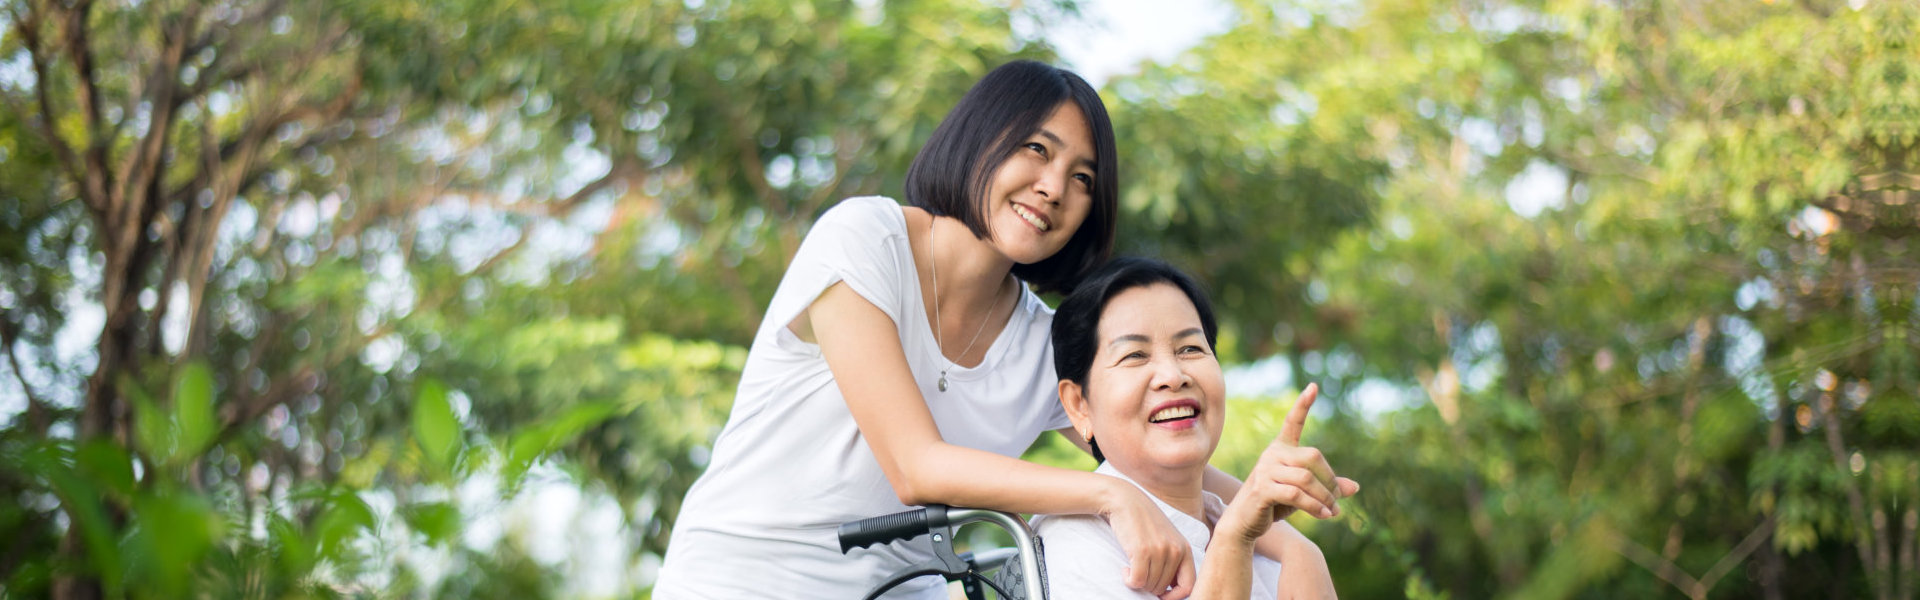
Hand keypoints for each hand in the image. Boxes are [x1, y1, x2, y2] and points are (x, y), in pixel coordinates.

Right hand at [1103, 478, 1197, 598]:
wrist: (1125, 501)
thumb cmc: (1144, 522)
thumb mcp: (1168, 539)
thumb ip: (1174, 561)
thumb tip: (1171, 591)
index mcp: (1185, 549)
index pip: (1189, 586)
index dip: (1174, 597)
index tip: (1161, 595)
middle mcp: (1176, 550)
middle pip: (1164, 588)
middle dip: (1150, 587)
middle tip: (1140, 575)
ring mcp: (1160, 550)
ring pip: (1150, 586)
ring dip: (1138, 582)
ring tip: (1132, 569)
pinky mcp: (1142, 550)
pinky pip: (1137, 581)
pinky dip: (1129, 580)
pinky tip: (1125, 570)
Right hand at [1228, 383, 1360, 540]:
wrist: (1245, 522)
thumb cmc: (1275, 504)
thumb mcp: (1305, 494)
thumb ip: (1327, 488)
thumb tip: (1356, 487)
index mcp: (1281, 449)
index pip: (1293, 422)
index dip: (1303, 404)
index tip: (1313, 386)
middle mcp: (1272, 454)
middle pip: (1312, 457)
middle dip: (1329, 480)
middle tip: (1337, 501)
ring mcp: (1265, 470)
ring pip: (1306, 478)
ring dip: (1325, 498)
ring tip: (1333, 512)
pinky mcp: (1262, 488)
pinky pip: (1296, 494)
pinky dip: (1315, 507)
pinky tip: (1325, 515)